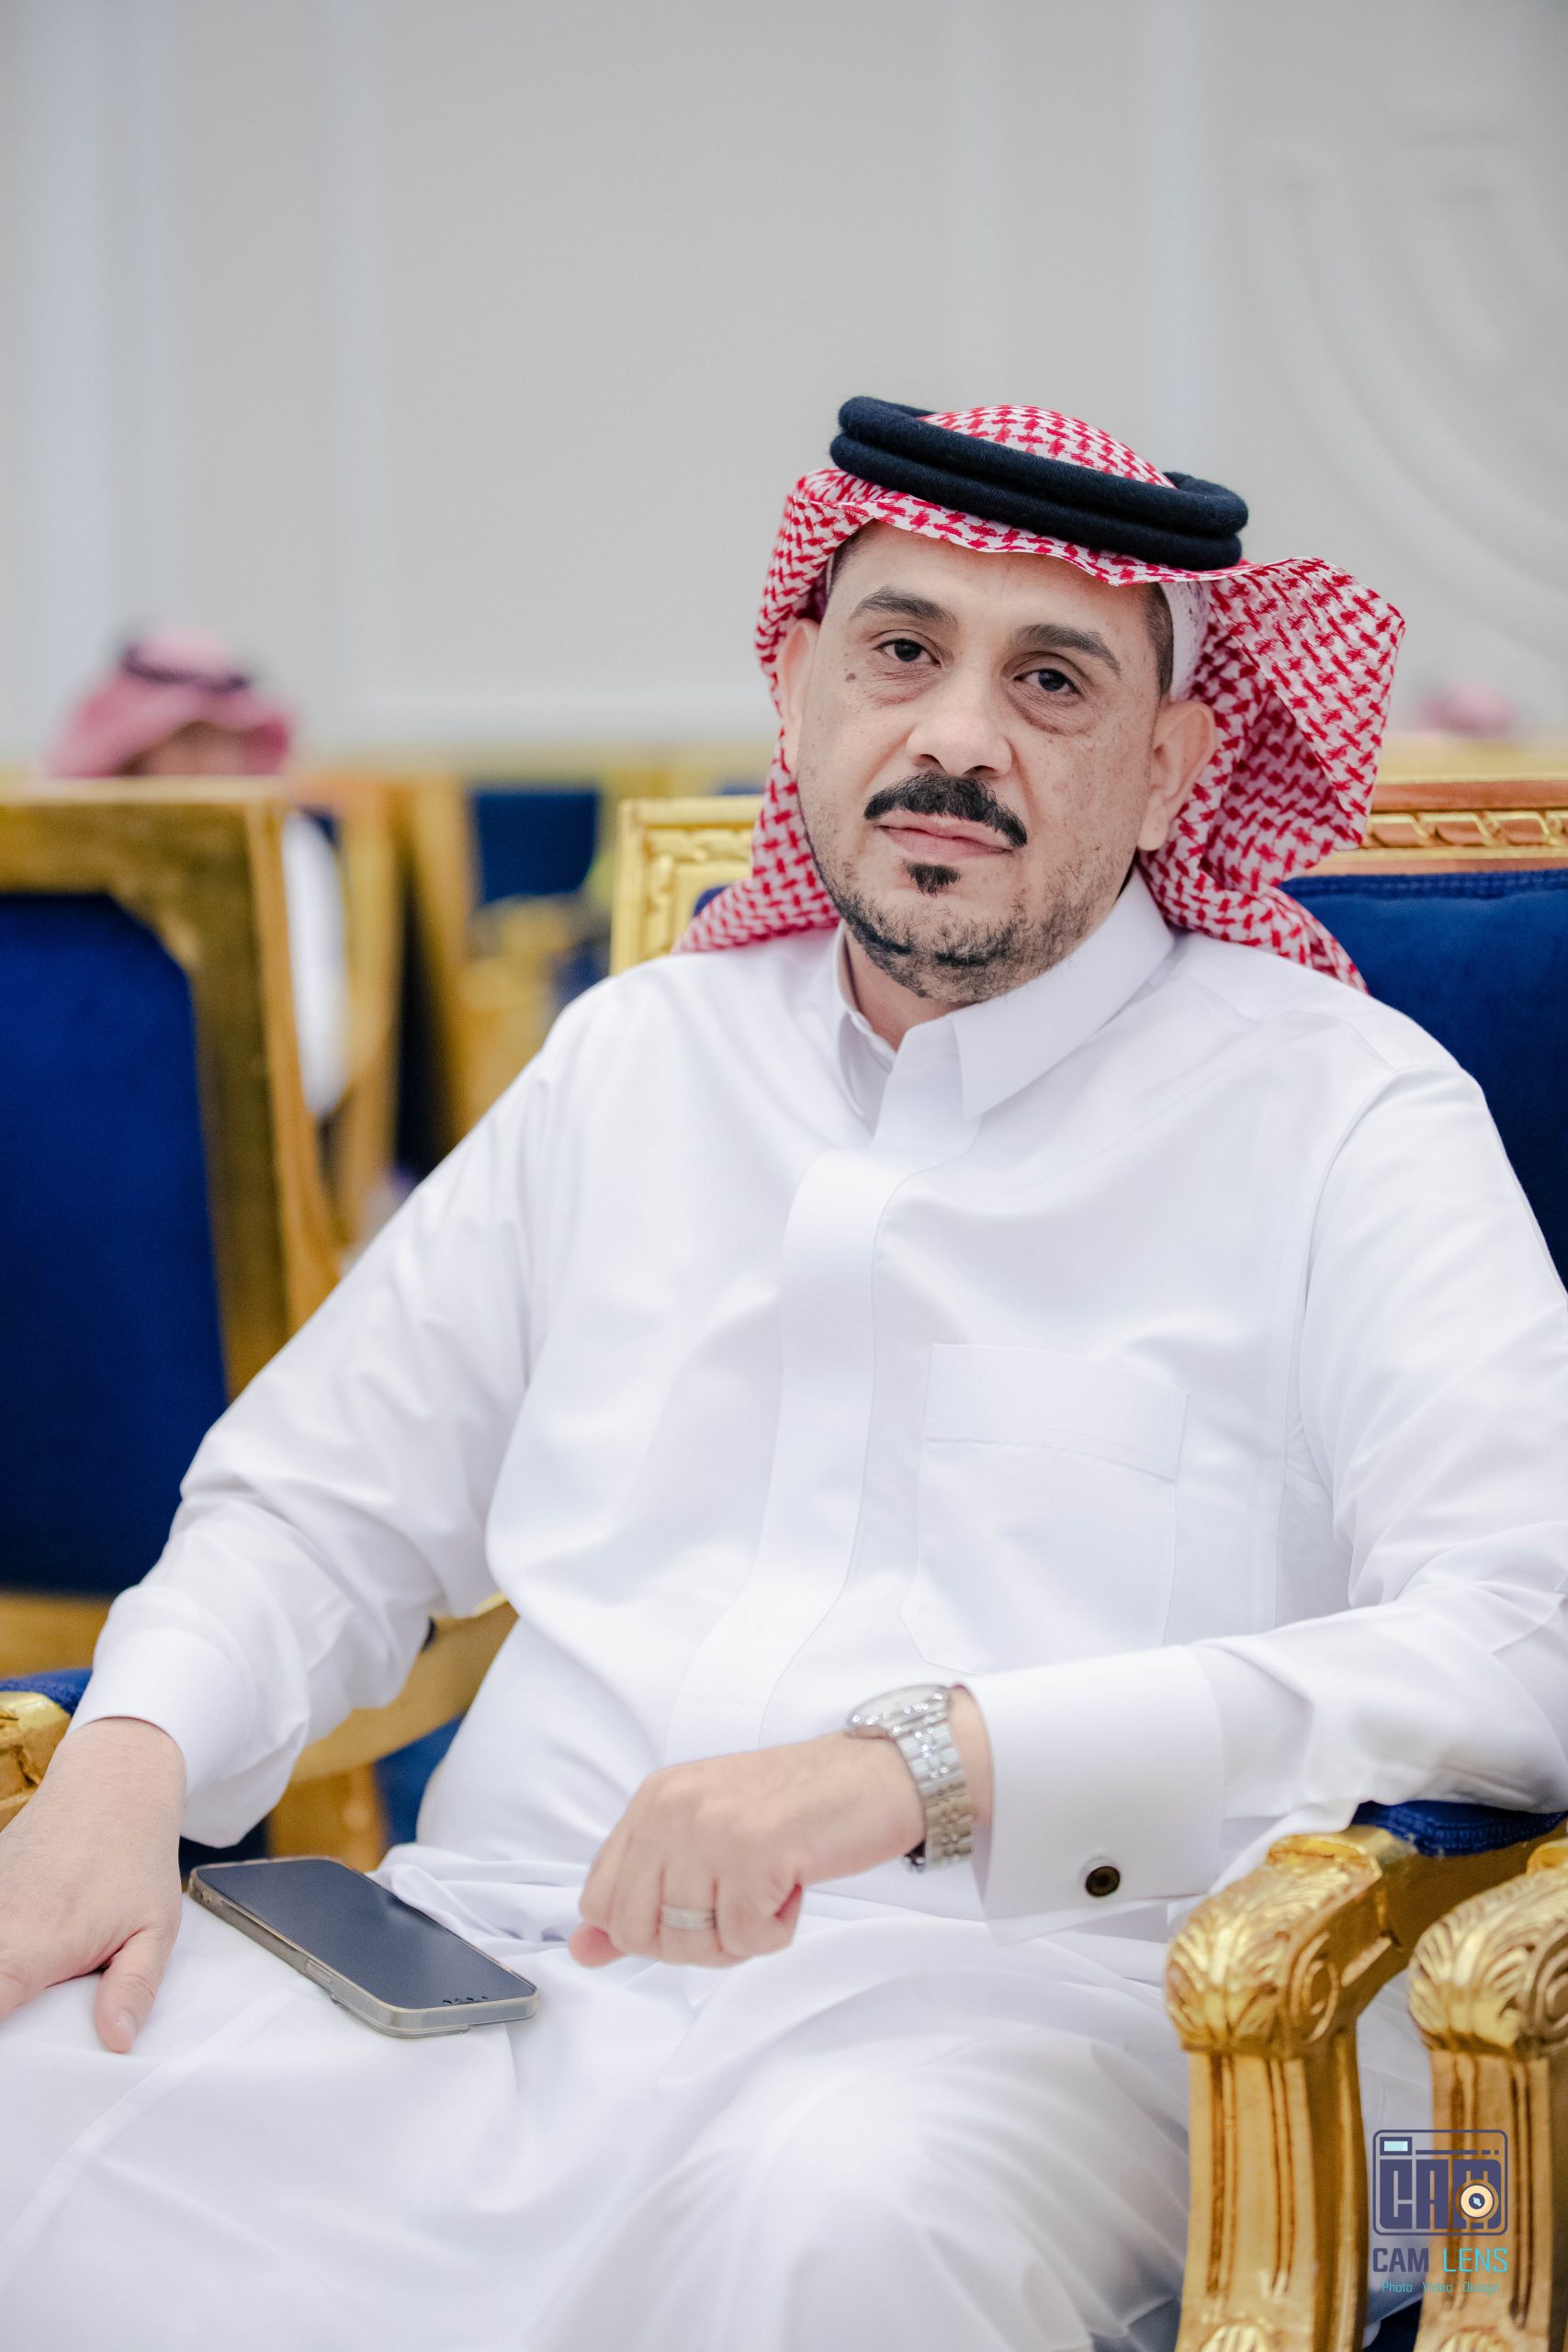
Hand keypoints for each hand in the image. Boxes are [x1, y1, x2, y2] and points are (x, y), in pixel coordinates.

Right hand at [0, 1717, 185, 2050]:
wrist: (111, 1784)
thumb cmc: (135, 1855)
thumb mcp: (155, 1928)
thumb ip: (134, 1988)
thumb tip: (117, 2041)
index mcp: (34, 1949)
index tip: (19, 2055)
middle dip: (8, 2007)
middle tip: (38, 2006)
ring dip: (7, 1971)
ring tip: (37, 1977)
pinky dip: (5, 1943)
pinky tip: (30, 1946)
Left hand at [570, 1690, 992, 1970]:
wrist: (877, 1777)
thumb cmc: (797, 1809)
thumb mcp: (705, 1839)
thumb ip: (643, 1891)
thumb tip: (583, 1949)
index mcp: (653, 1801)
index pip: (600, 1900)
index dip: (647, 1930)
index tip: (697, 1911)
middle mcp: (672, 1808)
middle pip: (639, 1932)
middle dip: (691, 1943)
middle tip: (738, 1906)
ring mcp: (712, 1828)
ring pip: (690, 1943)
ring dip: (739, 1937)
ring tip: (770, 1889)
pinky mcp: (756, 1852)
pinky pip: (746, 1939)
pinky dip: (776, 1931)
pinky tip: (794, 1887)